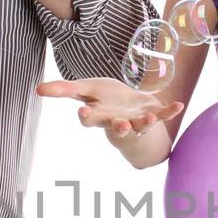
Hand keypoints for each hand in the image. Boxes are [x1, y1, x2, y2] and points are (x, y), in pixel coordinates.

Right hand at [36, 77, 184, 139]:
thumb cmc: (104, 99)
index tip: (83, 113)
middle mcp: (117, 122)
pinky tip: (180, 105)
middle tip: (120, 125)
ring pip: (140, 125)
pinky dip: (170, 111)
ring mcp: (136, 120)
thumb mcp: (84, 90)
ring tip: (150, 118)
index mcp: (99, 116)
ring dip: (145, 122)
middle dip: (118, 127)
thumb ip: (63, 90)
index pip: (90, 120)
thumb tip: (37, 89)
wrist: (128, 106)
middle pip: (116, 128)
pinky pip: (163, 114)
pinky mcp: (152, 113)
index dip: (87, 118)